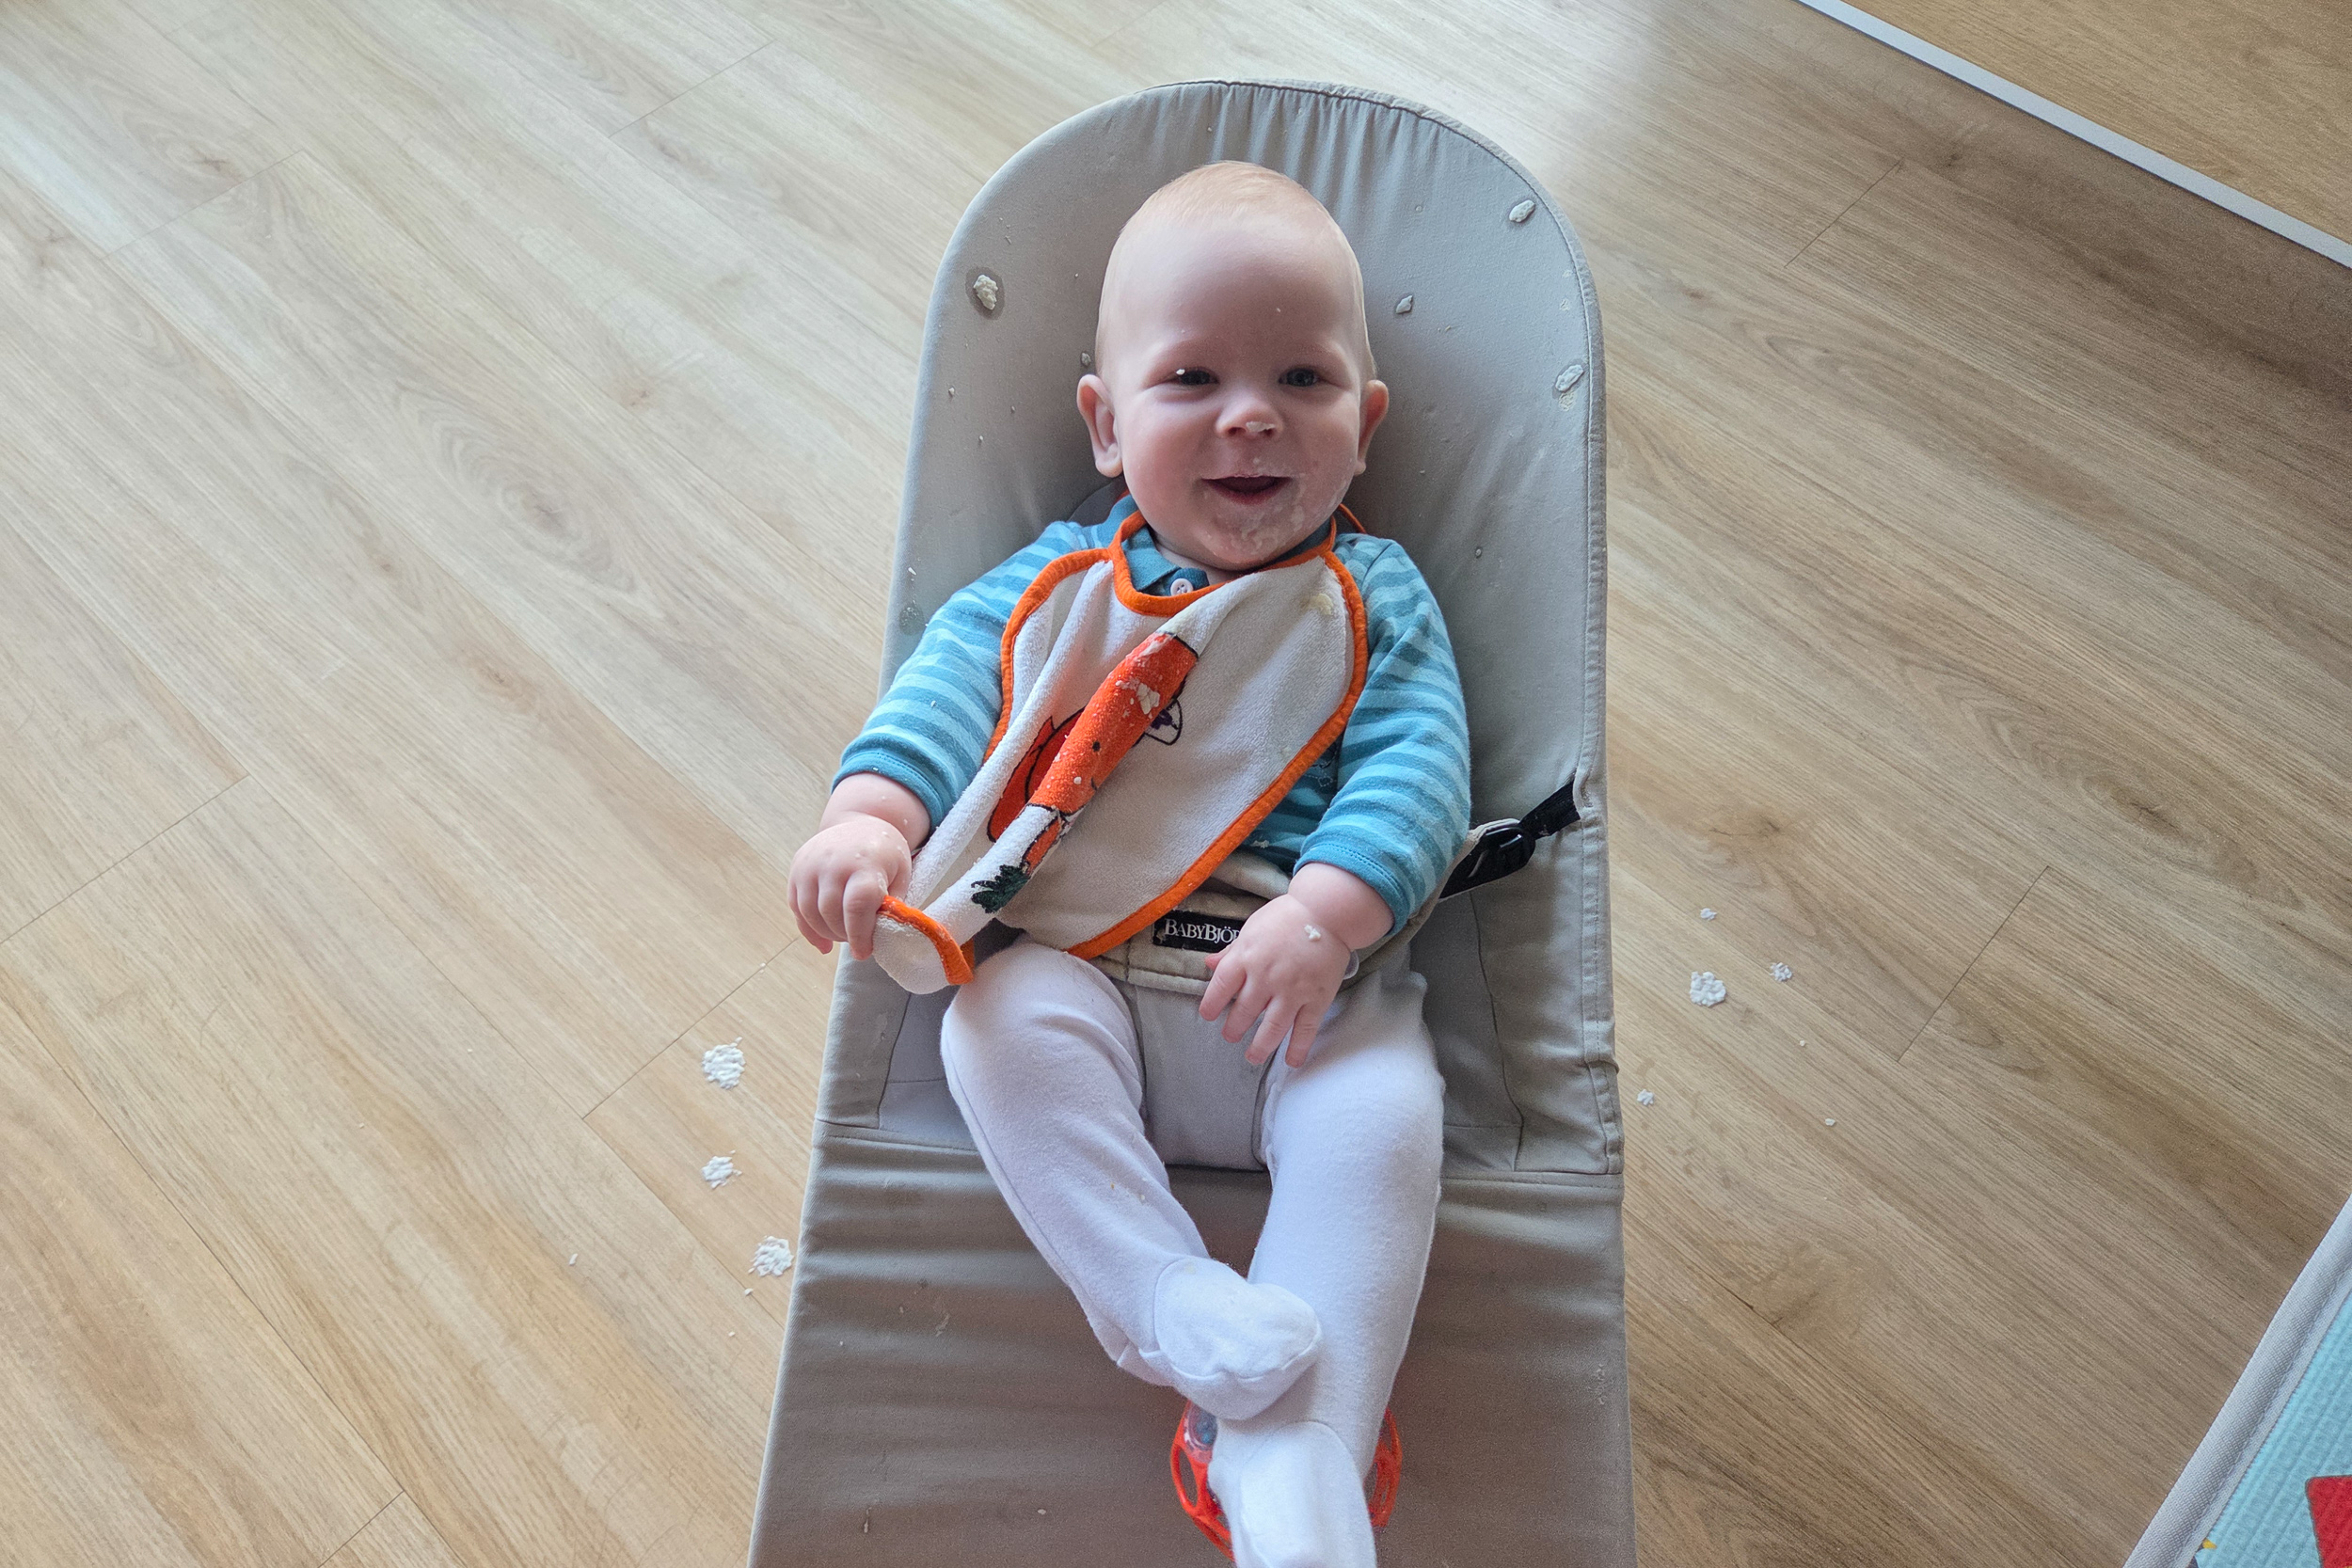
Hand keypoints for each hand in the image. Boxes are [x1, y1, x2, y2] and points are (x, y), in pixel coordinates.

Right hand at [788, 815, 911, 960]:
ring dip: (826, 933)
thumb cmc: (886, 854)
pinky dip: (809, 929)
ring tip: (843, 937)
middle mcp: (833, 862)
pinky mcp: (797, 870)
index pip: (856, 905)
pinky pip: (797, 908)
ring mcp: (810, 864)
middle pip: (830, 912)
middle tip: (858, 942)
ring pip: (810, 913)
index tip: (864, 953)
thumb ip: (892, 906)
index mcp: (864, 863)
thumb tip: (881, 938)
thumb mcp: (900, 875)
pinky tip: (824, 942)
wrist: (862, 823)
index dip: (859, 935)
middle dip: (844, 935)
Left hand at [1199, 893, 1354, 1068]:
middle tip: (1231, 1036)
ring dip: (1260, 1046)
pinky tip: (1291, 1061)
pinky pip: (1305, 1029)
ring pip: (1272, 1027)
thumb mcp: (1252, 927)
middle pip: (1244, 1011)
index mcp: (1246, 956)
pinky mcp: (1316, 999)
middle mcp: (1266, 977)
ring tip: (1253, 1056)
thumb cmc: (1287, 916)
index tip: (1208, 1016)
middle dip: (1234, 1029)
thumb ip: (1231, 950)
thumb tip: (1208, 964)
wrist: (1328, 911)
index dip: (1211, 1005)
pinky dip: (1298, 1047)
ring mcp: (1292, 990)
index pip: (1220, 987)